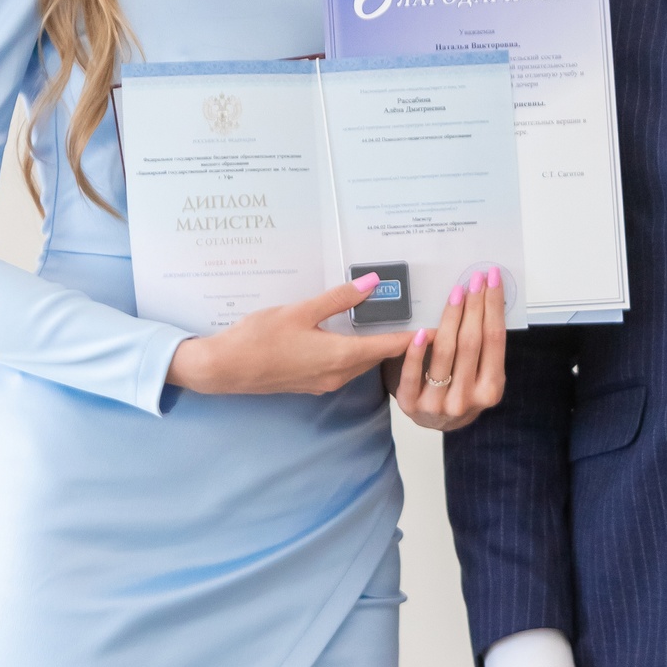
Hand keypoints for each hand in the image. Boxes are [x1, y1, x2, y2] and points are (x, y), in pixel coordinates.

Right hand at [165, 277, 409, 395]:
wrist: (226, 369)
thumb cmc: (259, 337)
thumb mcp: (299, 311)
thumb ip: (338, 299)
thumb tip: (372, 283)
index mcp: (340, 356)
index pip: (389, 346)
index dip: (416, 338)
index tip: (440, 329)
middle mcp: (338, 374)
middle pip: (379, 357)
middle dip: (402, 342)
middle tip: (421, 322)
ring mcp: (325, 382)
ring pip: (363, 364)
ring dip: (379, 349)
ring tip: (395, 327)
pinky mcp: (312, 383)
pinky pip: (347, 368)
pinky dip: (359, 354)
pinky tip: (357, 339)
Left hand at [393, 267, 509, 430]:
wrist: (437, 421)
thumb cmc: (463, 390)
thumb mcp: (482, 376)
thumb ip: (485, 350)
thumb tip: (488, 299)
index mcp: (491, 390)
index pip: (495, 340)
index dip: (494, 307)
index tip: (493, 280)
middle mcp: (466, 399)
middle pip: (471, 342)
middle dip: (474, 305)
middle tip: (474, 279)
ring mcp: (438, 404)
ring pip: (445, 352)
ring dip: (450, 317)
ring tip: (455, 293)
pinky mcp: (411, 404)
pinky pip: (412, 372)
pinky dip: (416, 350)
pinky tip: (420, 330)